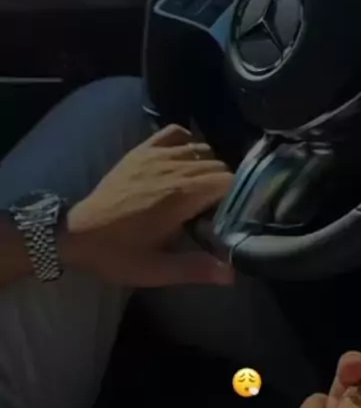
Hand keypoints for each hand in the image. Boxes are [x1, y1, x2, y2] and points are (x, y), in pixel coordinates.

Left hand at [59, 125, 233, 286]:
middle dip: (226, 186)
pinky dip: (187, 143)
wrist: (75, 234)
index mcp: (181, 196)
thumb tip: (232, 274)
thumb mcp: (156, 270)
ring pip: (202, 149)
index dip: (239, 198)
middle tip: (220, 210)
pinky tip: (185, 162)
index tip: (234, 216)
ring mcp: (156, 155)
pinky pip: (176, 133)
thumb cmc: (117, 254)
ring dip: (210, 167)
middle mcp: (173, 168)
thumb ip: (196, 269)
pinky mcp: (142, 150)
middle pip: (220, 165)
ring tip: (204, 191)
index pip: (230, 182)